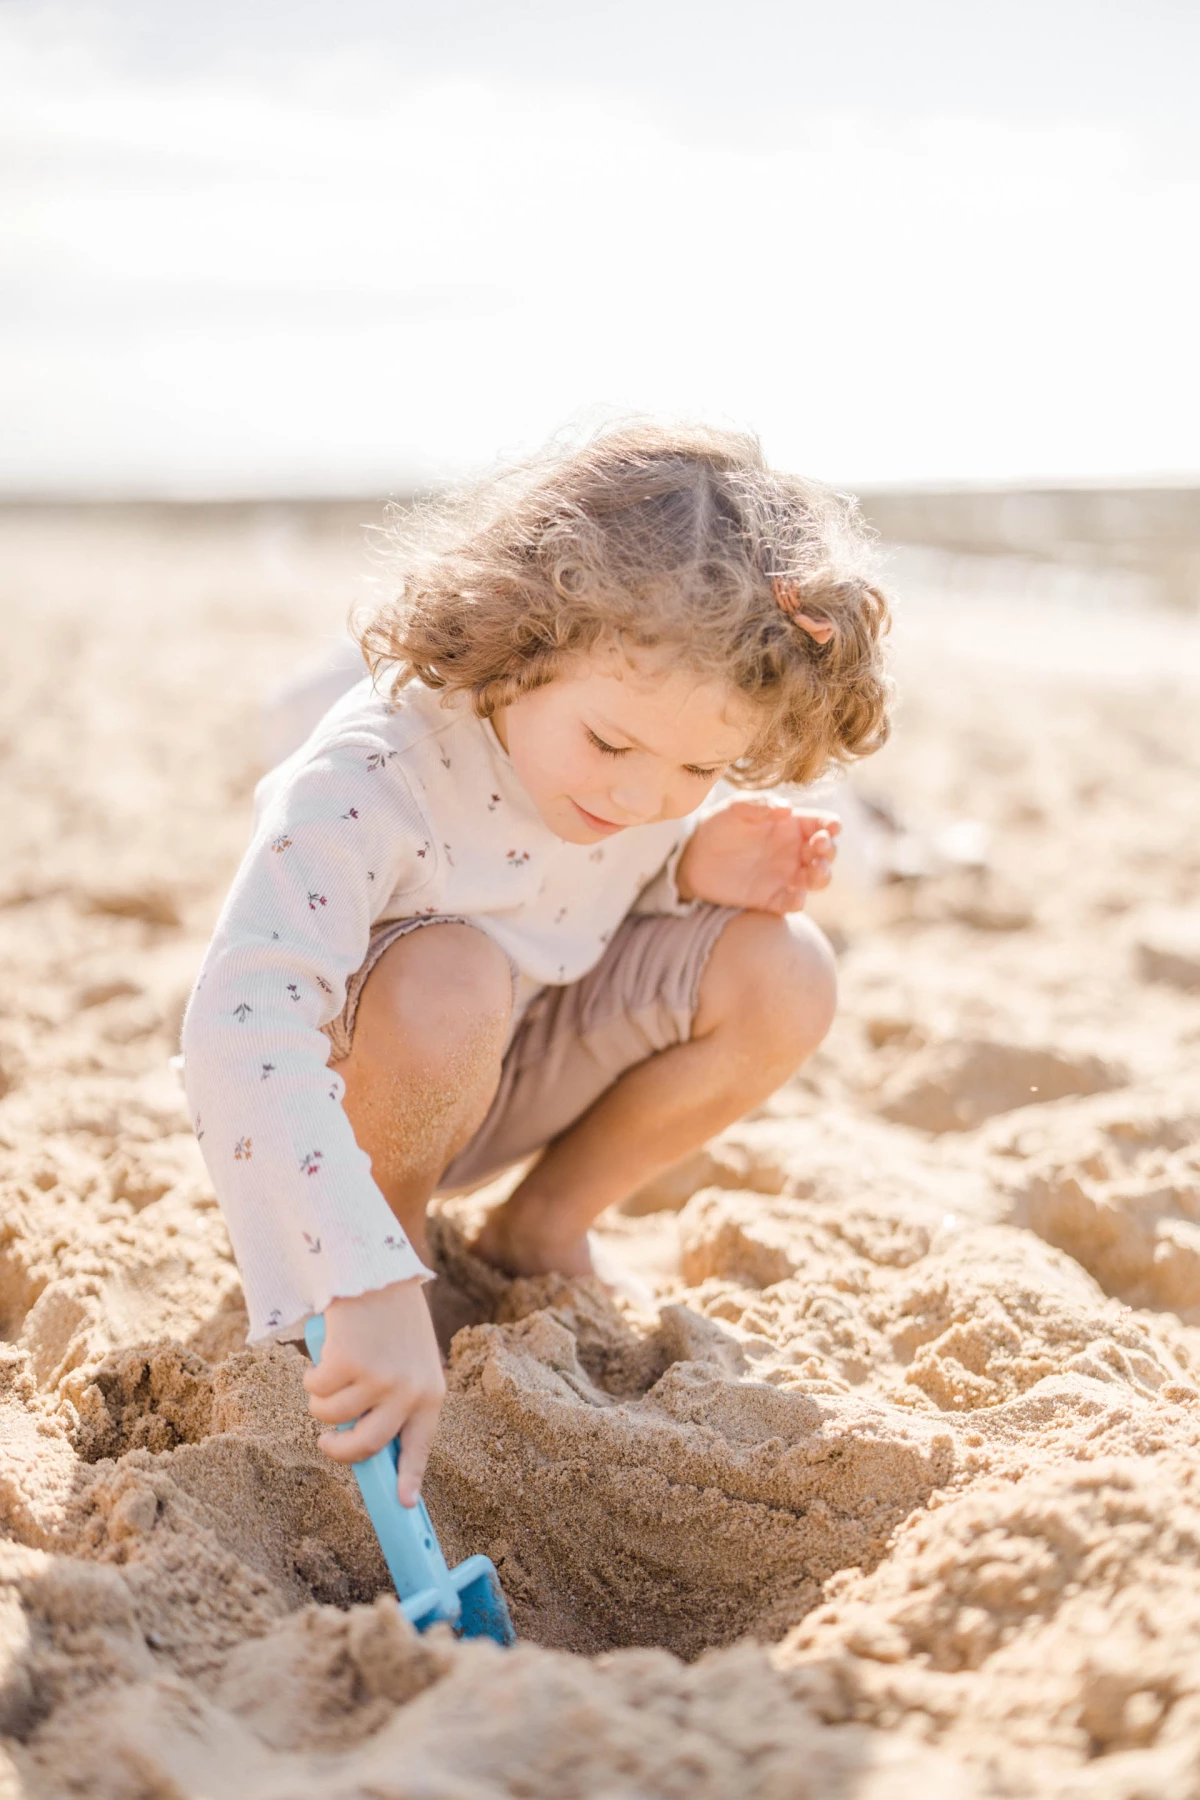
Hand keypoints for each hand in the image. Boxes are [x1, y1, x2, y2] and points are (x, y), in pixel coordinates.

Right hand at [302, 1279, 445, 1506]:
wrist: (376, 1269)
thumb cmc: (393, 1317)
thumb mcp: (410, 1359)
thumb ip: (398, 1398)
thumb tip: (370, 1445)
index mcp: (430, 1393)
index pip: (419, 1446)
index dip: (409, 1478)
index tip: (402, 1505)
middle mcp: (408, 1391)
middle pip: (364, 1446)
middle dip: (337, 1449)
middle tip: (326, 1441)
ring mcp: (378, 1379)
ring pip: (331, 1416)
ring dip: (320, 1399)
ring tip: (329, 1373)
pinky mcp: (348, 1364)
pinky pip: (315, 1388)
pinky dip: (311, 1374)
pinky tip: (325, 1352)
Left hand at [676, 800, 840, 913]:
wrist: (692, 858)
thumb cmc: (717, 826)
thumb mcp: (734, 809)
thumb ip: (759, 804)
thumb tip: (787, 809)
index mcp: (791, 826)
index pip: (820, 824)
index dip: (831, 825)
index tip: (831, 828)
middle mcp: (794, 851)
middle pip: (826, 853)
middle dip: (830, 850)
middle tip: (819, 847)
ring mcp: (785, 876)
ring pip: (817, 879)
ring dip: (823, 876)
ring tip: (814, 871)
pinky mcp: (771, 898)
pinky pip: (792, 902)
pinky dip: (798, 901)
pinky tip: (795, 895)